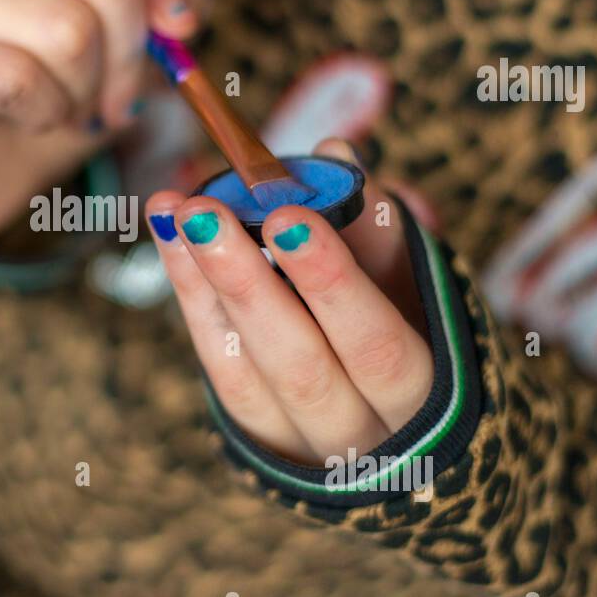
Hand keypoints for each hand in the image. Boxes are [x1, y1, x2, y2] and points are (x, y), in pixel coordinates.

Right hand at [0, 0, 235, 241]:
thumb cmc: (71, 80)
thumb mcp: (147, 25)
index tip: (168, 30)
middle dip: (134, 52)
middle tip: (116, 91)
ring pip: (66, 29)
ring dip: (88, 90)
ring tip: (70, 103)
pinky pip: (18, 79)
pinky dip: (47, 113)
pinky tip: (31, 116)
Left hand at [145, 138, 433, 464]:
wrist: (392, 417)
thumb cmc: (413, 325)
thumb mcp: (416, 282)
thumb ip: (378, 224)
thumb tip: (333, 153)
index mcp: (425, 398)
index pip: (376, 347)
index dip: (331, 285)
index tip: (288, 217)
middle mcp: (363, 436)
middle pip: (300, 367)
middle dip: (247, 283)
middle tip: (205, 211)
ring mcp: (304, 443)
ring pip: (247, 374)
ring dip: (205, 285)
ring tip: (176, 212)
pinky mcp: (259, 433)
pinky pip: (219, 368)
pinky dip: (192, 299)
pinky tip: (171, 239)